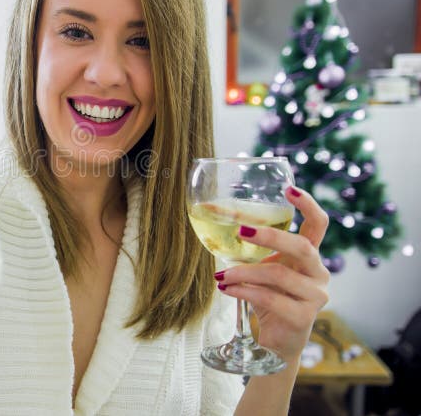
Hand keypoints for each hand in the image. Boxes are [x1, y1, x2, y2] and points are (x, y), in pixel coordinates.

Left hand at [216, 185, 329, 360]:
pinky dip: (244, 291)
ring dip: (244, 271)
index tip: (289, 188)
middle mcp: (318, 273)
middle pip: (301, 246)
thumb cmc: (267, 297)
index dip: (308, 205)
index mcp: (309, 256)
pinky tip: (226, 289)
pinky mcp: (304, 317)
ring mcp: (315, 296)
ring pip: (278, 274)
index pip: (319, 225)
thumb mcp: (258, 267)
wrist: (276, 341)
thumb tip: (210, 210)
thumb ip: (246, 246)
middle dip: (270, 236)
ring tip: (220, 275)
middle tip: (241, 230)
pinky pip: (271, 298)